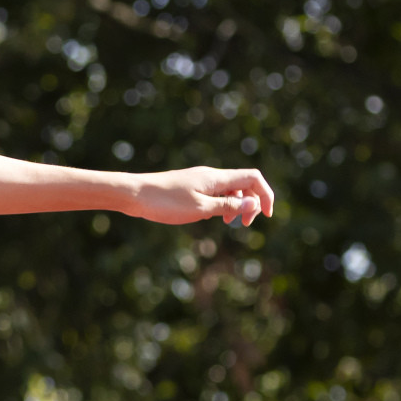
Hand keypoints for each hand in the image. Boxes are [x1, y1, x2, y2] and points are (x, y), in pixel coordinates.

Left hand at [127, 166, 275, 227]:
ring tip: (229, 223)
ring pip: (228, 189)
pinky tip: (210, 217)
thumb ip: (228, 206)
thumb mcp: (201, 209)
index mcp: (217, 178)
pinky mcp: (189, 187)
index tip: (267, 215)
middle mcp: (211, 175)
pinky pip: (214, 193)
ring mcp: (199, 180)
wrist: (134, 194)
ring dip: (235, 205)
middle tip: (243, 224)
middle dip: (251, 203)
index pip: (253, 178)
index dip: (265, 194)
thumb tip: (254, 203)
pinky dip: (220, 204)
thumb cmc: (165, 203)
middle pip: (243, 184)